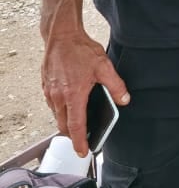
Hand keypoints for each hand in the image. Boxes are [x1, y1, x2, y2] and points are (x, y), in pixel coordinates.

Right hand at [41, 31, 129, 156]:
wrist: (61, 35)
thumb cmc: (81, 50)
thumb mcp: (104, 66)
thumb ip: (116, 85)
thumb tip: (124, 100)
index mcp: (73, 95)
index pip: (76, 126)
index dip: (79, 142)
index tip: (82, 152)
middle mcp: (58, 97)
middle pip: (64, 125)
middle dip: (73, 135)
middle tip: (83, 139)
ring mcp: (50, 92)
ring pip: (57, 116)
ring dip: (66, 122)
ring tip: (78, 123)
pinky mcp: (45, 86)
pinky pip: (52, 105)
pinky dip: (60, 110)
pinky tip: (70, 105)